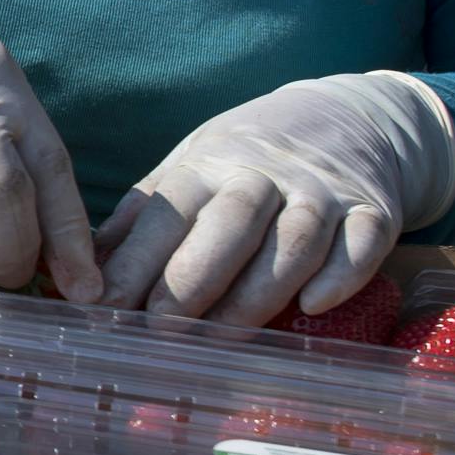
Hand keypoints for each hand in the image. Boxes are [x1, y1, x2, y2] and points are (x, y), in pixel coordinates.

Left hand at [95, 73, 454, 321]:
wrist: (349, 117)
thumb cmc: (247, 161)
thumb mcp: (189, 170)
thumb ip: (141, 220)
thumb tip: (79, 270)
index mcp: (210, 166)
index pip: (168, 212)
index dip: (137, 261)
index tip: (107, 307)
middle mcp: (267, 175)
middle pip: (230, 223)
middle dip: (193, 278)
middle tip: (162, 328)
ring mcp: (324, 193)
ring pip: (295, 240)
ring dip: (258, 291)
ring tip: (224, 336)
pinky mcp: (375, 211)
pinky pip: (363, 243)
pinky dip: (341, 275)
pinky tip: (313, 306)